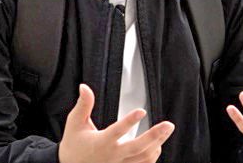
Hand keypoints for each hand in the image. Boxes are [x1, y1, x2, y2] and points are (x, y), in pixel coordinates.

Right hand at [58, 84, 174, 162]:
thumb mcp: (75, 123)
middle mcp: (112, 156)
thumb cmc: (73, 145)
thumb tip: (84, 86)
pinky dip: (151, 157)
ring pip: (143, 158)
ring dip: (156, 145)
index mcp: (101, 143)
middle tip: (168, 125)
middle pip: (137, 148)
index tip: (141, 110)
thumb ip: (83, 104)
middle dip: (155, 136)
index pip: (117, 131)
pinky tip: (157, 146)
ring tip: (165, 131)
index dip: (130, 121)